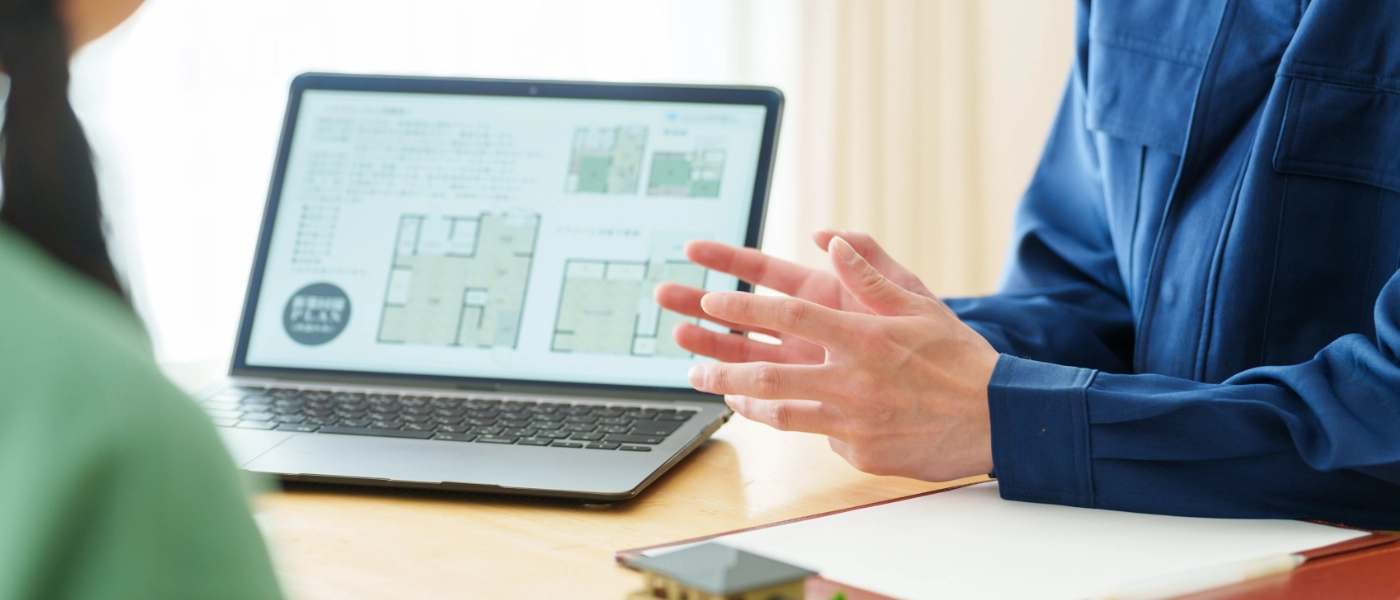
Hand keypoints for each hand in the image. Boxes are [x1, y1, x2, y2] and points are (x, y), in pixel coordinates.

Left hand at [686, 237, 999, 481]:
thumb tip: (830, 238)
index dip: (742, 306)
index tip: (709, 300)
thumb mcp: (919, 303)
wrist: (998, 419)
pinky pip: (818, 435)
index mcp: (863, 336)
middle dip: (720, 366)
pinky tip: (789, 412)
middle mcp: (852, 379)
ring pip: (780, 412)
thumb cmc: (958, 358)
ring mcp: (853, 421)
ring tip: (718, 391)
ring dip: (742, 400)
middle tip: (689, 364)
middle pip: (767, 373)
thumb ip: (870, 272)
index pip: (788, 315)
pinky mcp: (859, 452)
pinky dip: (802, 422)